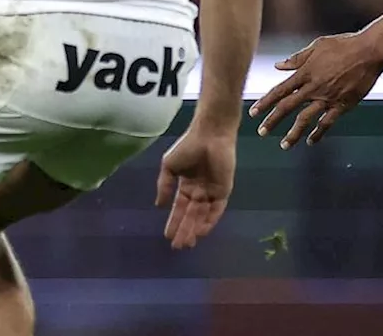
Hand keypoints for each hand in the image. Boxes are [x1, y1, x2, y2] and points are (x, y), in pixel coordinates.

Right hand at [155, 129, 235, 249]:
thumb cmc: (187, 147)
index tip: (167, 237)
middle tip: (178, 247)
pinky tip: (201, 231)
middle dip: (184, 230)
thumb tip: (158, 206)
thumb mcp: (169, 166)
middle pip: (190, 215)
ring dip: (195, 229)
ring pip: (202, 215)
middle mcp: (199, 191)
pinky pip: (216, 209)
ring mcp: (212, 192)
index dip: (174, 222)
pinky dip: (209, 221)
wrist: (208, 135)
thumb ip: (164, 186)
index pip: (179, 208)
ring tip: (187, 243)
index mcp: (186, 185)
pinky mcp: (224, 190)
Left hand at [248, 32, 382, 148]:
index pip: (279, 91)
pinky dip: (319, 133)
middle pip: (288, 106)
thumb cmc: (343, 44)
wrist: (369, 51)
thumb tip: (278, 65)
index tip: (254, 113)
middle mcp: (313, 87)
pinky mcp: (343, 104)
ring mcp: (328, 97)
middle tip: (261, 132)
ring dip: (294, 133)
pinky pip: (328, 122)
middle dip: (273, 121)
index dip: (265, 103)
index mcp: (305, 73)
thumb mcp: (316, 46)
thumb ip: (296, 59)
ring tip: (284, 145)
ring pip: (306, 119)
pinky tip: (311, 141)